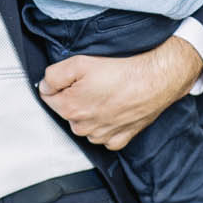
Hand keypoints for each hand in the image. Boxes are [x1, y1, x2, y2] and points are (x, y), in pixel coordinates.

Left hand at [38, 36, 202, 150]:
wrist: (157, 79)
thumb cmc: (123, 70)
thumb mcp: (79, 62)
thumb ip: (53, 76)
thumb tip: (45, 85)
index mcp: (70, 108)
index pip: (48, 97)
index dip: (59, 84)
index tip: (74, 78)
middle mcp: (83, 127)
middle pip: (68, 111)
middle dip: (76, 97)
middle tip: (95, 83)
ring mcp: (102, 135)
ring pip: (86, 124)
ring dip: (91, 112)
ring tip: (108, 94)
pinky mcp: (120, 139)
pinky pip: (105, 136)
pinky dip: (107, 125)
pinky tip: (115, 110)